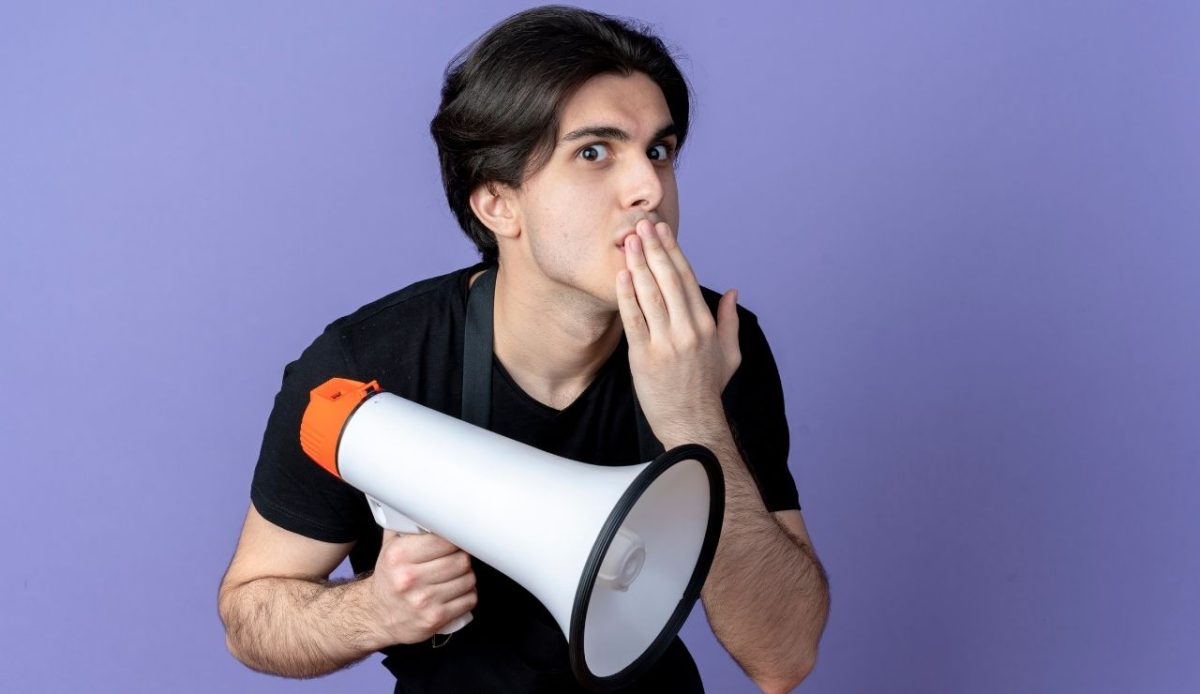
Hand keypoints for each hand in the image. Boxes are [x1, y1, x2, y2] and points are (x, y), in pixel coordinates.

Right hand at [367, 531, 476, 643]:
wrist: (375, 615)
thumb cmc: (389, 578)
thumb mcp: (390, 547)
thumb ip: (408, 525)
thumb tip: (428, 505)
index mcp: (399, 556)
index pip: (445, 540)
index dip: (455, 539)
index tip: (455, 541)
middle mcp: (409, 579)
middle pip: (461, 560)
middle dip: (462, 558)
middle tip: (455, 559)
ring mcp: (423, 601)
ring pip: (468, 580)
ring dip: (467, 576)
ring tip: (456, 576)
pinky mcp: (434, 619)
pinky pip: (469, 600)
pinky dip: (468, 595)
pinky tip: (456, 592)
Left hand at [615, 219, 740, 447]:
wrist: (692, 424)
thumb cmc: (709, 390)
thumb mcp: (729, 355)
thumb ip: (729, 321)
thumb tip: (731, 292)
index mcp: (706, 325)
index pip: (687, 279)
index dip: (673, 251)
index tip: (662, 231)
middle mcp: (687, 330)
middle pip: (668, 279)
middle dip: (654, 248)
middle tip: (642, 224)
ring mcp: (665, 343)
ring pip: (649, 294)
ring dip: (638, 264)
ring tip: (628, 240)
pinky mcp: (643, 356)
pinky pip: (633, 318)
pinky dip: (626, 295)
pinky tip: (620, 275)